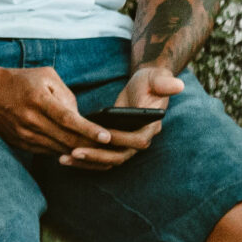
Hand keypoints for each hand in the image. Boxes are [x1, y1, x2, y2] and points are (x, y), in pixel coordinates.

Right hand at [0, 60, 121, 162]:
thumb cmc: (18, 79)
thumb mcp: (44, 76)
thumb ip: (67, 95)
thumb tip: (83, 118)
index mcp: (37, 100)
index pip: (68, 119)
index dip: (89, 129)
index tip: (108, 136)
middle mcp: (30, 120)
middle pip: (69, 140)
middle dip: (96, 147)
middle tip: (118, 149)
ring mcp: (24, 135)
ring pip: (62, 150)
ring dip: (85, 154)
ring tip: (107, 155)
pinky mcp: (21, 144)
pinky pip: (50, 152)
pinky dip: (68, 153)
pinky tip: (83, 153)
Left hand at [57, 64, 180, 168]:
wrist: (144, 87)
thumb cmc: (150, 82)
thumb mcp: (156, 79)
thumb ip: (164, 83)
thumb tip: (178, 85)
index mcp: (151, 127)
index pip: (139, 140)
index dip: (122, 140)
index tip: (102, 136)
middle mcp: (139, 139)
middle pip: (120, 156)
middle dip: (97, 155)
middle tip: (73, 153)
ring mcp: (126, 144)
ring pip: (108, 160)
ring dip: (87, 162)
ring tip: (63, 158)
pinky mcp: (114, 144)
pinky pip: (100, 157)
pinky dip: (84, 159)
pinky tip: (63, 155)